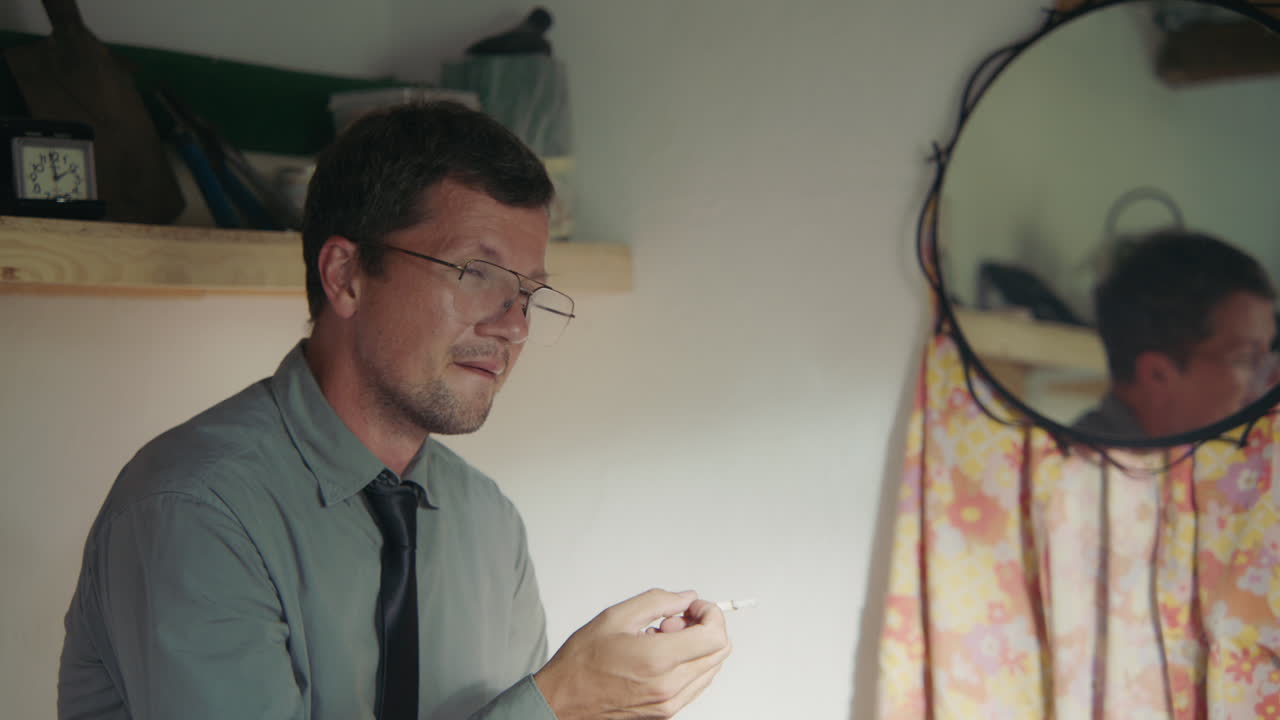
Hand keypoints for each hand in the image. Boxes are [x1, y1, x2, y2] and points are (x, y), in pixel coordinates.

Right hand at [534, 588, 731, 719]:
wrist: (562, 700)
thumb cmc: (581, 663)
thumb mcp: (616, 617)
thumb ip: (658, 601)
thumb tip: (685, 597)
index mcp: (658, 661)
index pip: (715, 636)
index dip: (710, 613)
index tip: (693, 606)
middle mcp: (669, 686)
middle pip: (718, 652)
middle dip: (704, 627)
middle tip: (675, 620)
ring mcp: (669, 703)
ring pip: (710, 668)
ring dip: (696, 646)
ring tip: (662, 638)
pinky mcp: (666, 711)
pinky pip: (696, 683)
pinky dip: (688, 663)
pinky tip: (660, 655)